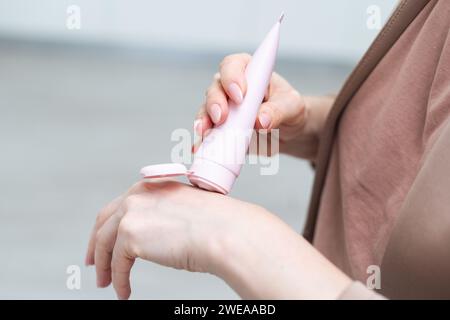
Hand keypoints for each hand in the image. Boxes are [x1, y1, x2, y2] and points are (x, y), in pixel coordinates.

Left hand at [86, 180, 350, 299]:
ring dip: (105, 267)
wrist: (224, 232)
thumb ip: (163, 215)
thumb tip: (155, 233)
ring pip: (106, 245)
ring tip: (107, 283)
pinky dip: (118, 280)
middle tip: (94, 264)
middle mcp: (137, 196)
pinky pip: (117, 265)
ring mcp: (132, 214)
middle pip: (104, 223)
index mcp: (151, 187)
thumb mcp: (183, 210)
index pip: (119, 207)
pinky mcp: (130, 236)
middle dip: (97, 246)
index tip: (104, 241)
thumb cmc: (216, 223)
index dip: (108, 227)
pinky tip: (124, 291)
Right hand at [194, 53, 333, 159]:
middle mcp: (231, 87)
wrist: (287, 132)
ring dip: (204, 122)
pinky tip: (201, 146)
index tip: (239, 95)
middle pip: (215, 89)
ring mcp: (223, 109)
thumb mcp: (292, 106)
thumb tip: (260, 120)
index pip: (234, 66)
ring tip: (206, 134)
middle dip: (215, 103)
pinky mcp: (220, 129)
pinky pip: (208, 133)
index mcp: (249, 72)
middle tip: (222, 118)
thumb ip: (277, 111)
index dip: (232, 77)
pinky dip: (203, 140)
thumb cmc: (289, 110)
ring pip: (206, 111)